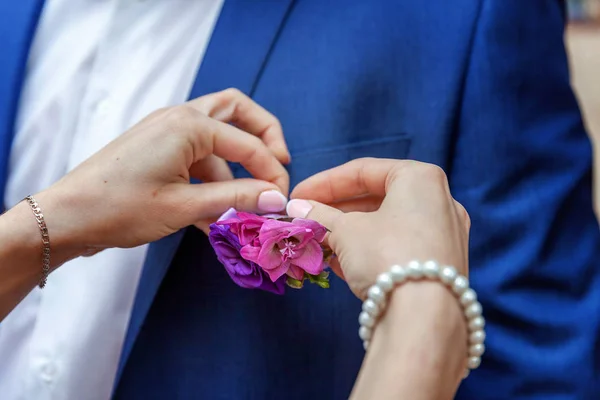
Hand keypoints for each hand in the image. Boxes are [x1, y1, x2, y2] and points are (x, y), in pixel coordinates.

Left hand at [36, 89, 290, 261]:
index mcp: (189, 125)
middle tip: (280, 165)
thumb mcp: (184, 206)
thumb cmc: (120, 208)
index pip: (248, 143)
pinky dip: (213, 183)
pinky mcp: (160, 150)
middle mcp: (180, 118)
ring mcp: (168, 132)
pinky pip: (198, 159)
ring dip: (235, 172)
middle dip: (264, 138)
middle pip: (237, 112)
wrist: (67, 217)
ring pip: (218, 140)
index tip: (282, 201)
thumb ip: (235, 198)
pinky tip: (214, 219)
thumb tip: (277, 198)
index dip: (272, 173)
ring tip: (242, 212)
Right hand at [288, 158, 469, 298]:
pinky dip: (368, 250)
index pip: (363, 171)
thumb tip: (297, 209)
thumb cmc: (386, 256)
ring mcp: (444, 235)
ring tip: (317, 241)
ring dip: (349, 232)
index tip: (297, 195)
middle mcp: (439, 201)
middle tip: (305, 218)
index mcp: (420, 178)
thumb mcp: (345, 231)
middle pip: (376, 198)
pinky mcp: (441, 265)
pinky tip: (338, 262)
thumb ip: (320, 215)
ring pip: (386, 225)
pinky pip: (398, 247)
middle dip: (336, 210)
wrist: (423, 317)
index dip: (324, 183)